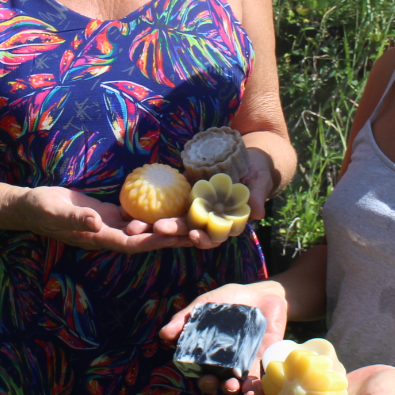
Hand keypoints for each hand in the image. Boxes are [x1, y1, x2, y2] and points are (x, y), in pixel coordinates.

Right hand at [15, 186, 191, 253]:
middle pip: (146, 238)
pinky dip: (153, 212)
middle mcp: (109, 234)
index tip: (178, 239)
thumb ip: (75, 218)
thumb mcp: (55, 211)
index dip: (156, 242)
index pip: (133, 243)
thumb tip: (95, 221)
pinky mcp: (110, 213)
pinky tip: (170, 204)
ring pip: (144, 228)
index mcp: (99, 237)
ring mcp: (111, 224)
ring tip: (192, 220)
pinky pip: (136, 214)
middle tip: (198, 232)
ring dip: (166, 225)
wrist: (31, 205)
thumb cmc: (40, 209)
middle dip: (170, 237)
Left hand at [124, 147, 272, 247]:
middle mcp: (209, 219)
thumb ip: (257, 195)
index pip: (214, 235)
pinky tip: (133, 208)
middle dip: (171, 231)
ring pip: (173, 219)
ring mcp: (195, 208)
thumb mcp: (260, 180)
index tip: (193, 234)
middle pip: (188, 229)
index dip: (204, 237)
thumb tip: (258, 214)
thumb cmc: (259, 170)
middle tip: (155, 228)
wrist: (248, 157)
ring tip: (134, 225)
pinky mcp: (185, 196)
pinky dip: (151, 207)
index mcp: (227, 222)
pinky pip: (167, 203)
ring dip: (154, 225)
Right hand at [158, 282, 288, 394]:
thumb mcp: (206, 304)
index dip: (203, 380)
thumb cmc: (231, 299)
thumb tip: (163, 335)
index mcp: (212, 354)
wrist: (263, 293)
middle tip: (216, 382)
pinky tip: (254, 386)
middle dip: (217, 387)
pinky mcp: (265, 359)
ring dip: (236, 389)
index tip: (203, 377)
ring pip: (240, 385)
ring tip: (234, 386)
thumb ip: (186, 318)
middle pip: (220, 384)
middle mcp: (229, 363)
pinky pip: (261, 377)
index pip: (204, 374)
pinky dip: (257, 385)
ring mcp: (247, 362)